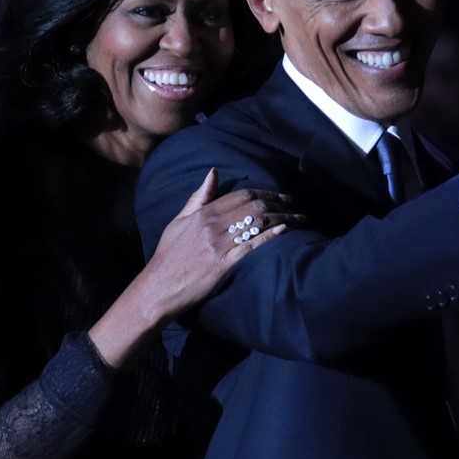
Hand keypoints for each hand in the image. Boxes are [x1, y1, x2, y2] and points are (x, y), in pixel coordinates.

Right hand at [139, 168, 303, 323]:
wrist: (159, 287)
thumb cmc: (169, 254)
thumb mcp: (179, 221)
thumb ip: (198, 197)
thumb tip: (213, 171)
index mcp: (204, 214)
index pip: (241, 195)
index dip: (265, 192)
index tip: (281, 194)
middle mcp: (213, 226)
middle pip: (254, 207)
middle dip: (279, 203)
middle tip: (294, 204)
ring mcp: (220, 246)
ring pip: (257, 224)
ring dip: (282, 218)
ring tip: (299, 218)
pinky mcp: (224, 265)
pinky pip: (252, 246)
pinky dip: (270, 236)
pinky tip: (285, 230)